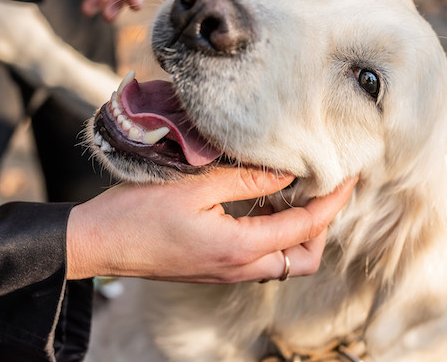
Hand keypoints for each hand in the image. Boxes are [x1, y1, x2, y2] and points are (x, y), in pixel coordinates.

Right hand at [66, 168, 356, 282]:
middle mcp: (239, 267)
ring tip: (293, 190)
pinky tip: (262, 202)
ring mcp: (226, 271)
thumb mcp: (196, 186)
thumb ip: (247, 180)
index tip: (349, 176)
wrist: (98, 243)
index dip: (333, 201)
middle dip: (321, 225)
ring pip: (282, 260)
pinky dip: (273, 233)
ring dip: (297, 230)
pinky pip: (259, 256)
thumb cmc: (138, 213)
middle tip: (321, 188)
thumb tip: (287, 174)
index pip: (306, 227)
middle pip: (302, 257)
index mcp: (239, 248)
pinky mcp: (213, 267)